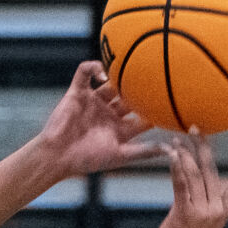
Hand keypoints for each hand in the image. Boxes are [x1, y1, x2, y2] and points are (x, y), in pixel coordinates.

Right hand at [35, 61, 162, 176]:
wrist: (57, 156)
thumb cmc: (87, 160)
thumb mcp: (120, 155)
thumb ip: (144, 152)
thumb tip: (170, 151)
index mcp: (119, 128)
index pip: (141, 116)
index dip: (153, 110)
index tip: (167, 103)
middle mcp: (108, 113)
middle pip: (128, 96)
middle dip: (139, 89)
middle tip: (152, 80)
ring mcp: (93, 102)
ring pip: (110, 82)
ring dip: (119, 75)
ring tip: (129, 72)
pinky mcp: (77, 92)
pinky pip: (84, 72)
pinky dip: (93, 67)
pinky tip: (104, 74)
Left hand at [150, 131, 227, 227]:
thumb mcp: (213, 226)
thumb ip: (227, 208)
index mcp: (226, 211)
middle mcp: (217, 210)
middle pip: (213, 171)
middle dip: (203, 147)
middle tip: (194, 128)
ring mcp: (202, 212)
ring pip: (196, 174)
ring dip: (185, 153)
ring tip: (175, 138)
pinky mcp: (185, 213)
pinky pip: (181, 184)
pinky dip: (176, 166)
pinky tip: (171, 153)